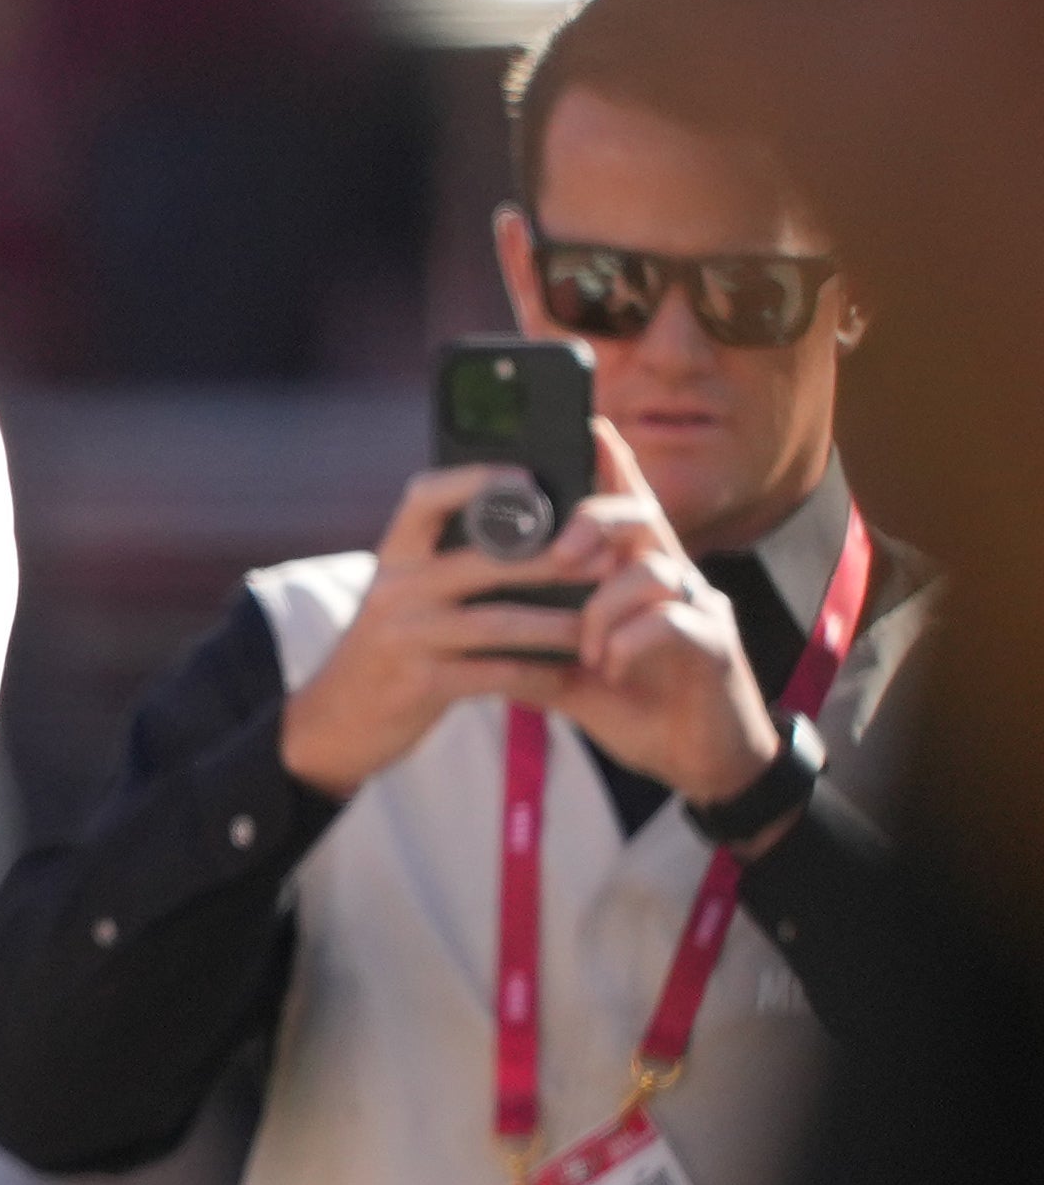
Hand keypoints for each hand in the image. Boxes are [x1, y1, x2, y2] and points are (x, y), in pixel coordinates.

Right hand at [279, 464, 596, 798]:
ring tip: (598, 626)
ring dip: (557, 626)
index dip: (477, 481)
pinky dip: (538, 674)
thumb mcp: (399, 596)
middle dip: (552, 559)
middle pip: (484, 560)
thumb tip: (533, 528)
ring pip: (498, 623)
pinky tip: (568, 674)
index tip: (530, 479)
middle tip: (607, 560)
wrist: (334, 720)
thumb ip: (444, 564)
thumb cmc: (388, 648)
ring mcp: (405, 637)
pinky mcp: (420, 684)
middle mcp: (395, 588)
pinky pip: (494, 674)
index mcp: (393, 556)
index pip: (426, 497)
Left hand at [516, 419, 786, 812]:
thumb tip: (469, 629)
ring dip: (604, 606)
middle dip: (595, 521)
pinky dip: (633, 639)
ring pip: (654, 568)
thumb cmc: (636, 702)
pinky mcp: (716, 647)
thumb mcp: (572, 671)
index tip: (585, 423)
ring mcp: (698, 609)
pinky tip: (609, 667)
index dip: (610, 462)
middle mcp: (670, 579)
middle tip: (560, 553)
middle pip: (640, 517)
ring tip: (584, 648)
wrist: (700, 762)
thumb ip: (531, 644)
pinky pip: (676, 620)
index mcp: (632, 575)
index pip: (623, 504)